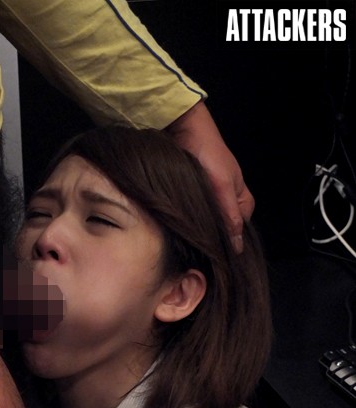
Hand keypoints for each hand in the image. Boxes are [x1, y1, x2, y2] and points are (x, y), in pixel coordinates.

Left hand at [166, 100, 253, 252]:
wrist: (187, 130)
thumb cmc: (210, 155)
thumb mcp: (222, 188)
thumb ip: (230, 217)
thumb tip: (238, 246)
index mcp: (243, 201)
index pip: (239, 233)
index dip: (229, 246)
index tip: (216, 261)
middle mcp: (229, 202)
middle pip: (224, 230)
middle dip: (212, 239)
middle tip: (198, 254)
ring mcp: (213, 199)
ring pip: (209, 223)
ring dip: (200, 231)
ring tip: (188, 245)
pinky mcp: (196, 196)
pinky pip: (196, 214)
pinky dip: (190, 221)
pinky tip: (181, 229)